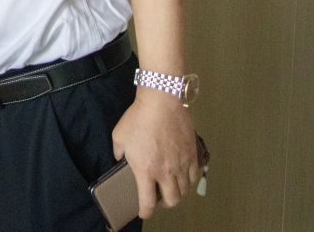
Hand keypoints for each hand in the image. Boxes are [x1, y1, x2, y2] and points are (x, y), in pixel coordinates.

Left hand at [112, 88, 200, 218]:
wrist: (161, 102)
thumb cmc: (138, 117)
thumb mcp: (119, 136)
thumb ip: (119, 152)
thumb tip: (120, 158)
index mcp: (145, 170)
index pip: (147, 201)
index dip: (145, 211)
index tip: (143, 212)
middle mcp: (165, 171)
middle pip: (172, 201)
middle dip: (164, 204)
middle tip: (159, 198)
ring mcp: (181, 164)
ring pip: (185, 190)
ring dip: (177, 192)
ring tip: (171, 186)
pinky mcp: (192, 154)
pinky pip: (194, 176)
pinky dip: (189, 181)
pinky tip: (183, 175)